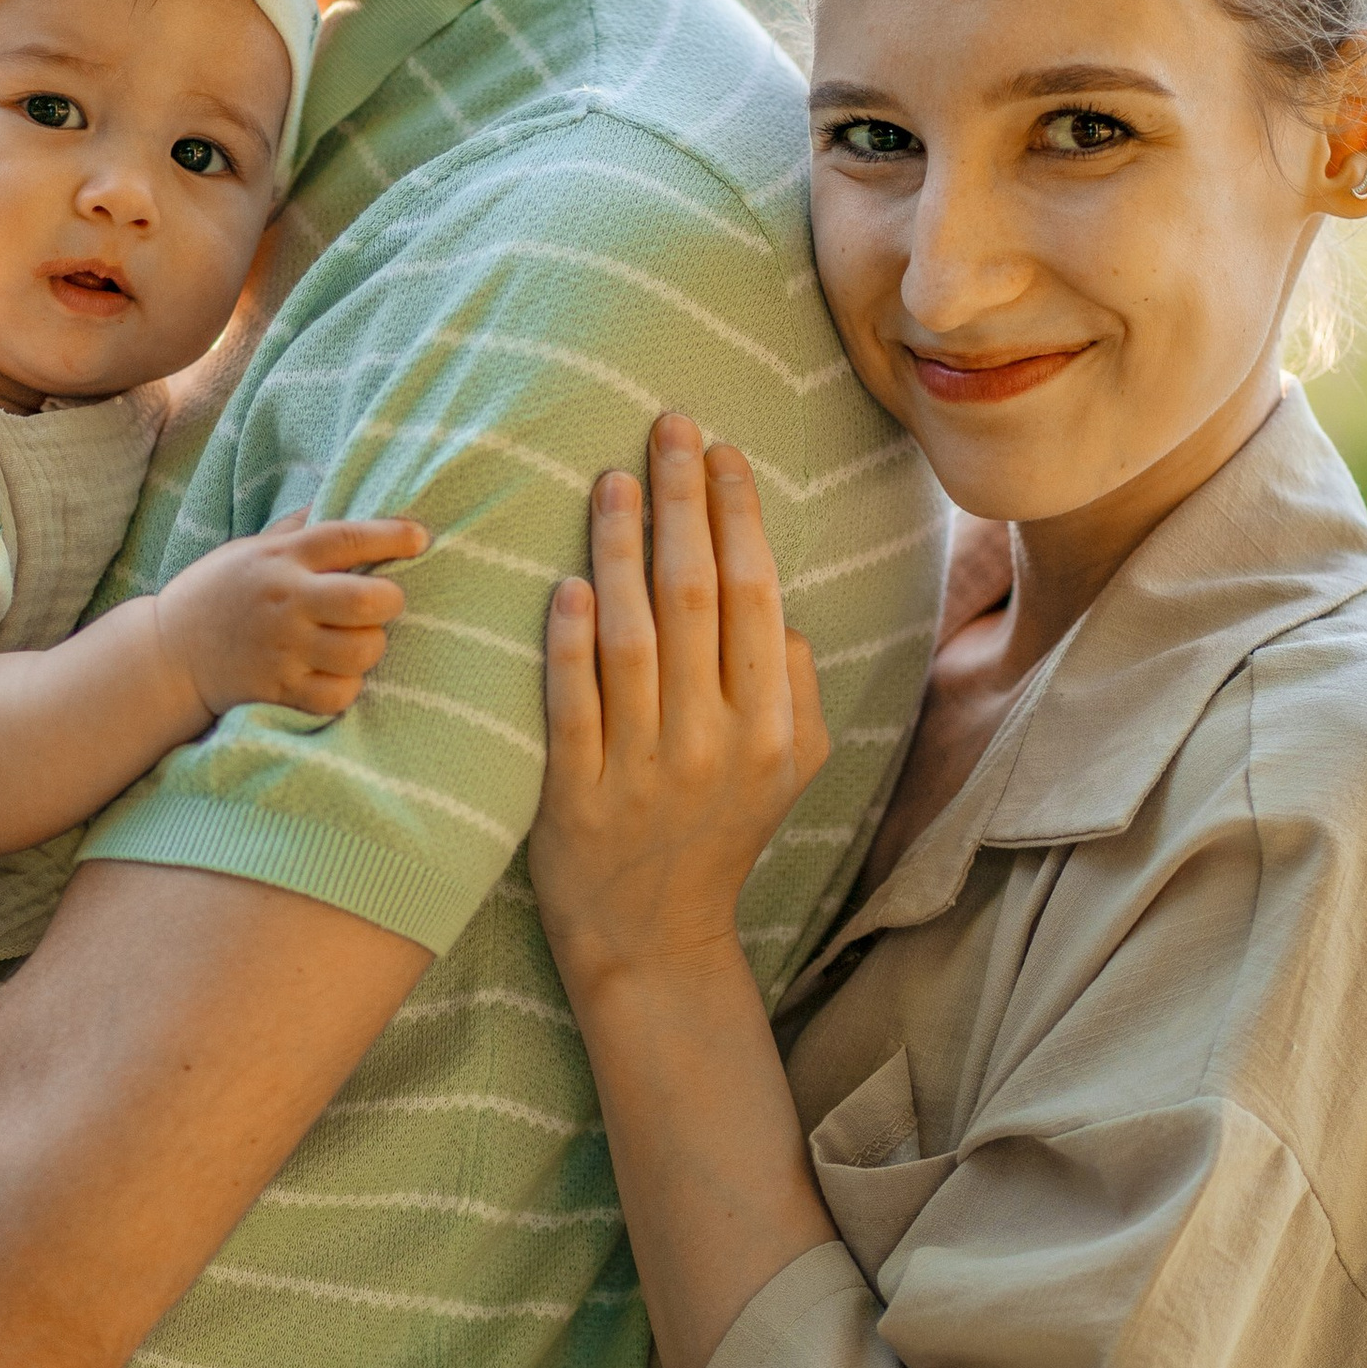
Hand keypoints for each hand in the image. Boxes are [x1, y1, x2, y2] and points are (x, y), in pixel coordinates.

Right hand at [153, 515, 428, 723]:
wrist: (167, 653)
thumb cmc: (218, 592)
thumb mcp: (252, 547)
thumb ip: (298, 527)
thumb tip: (342, 493)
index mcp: (282, 558)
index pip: (348, 538)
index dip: (393, 536)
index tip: (420, 537)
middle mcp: (285, 600)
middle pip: (366, 600)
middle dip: (390, 601)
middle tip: (382, 603)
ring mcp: (282, 648)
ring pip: (361, 651)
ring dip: (371, 646)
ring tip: (357, 640)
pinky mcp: (277, 689)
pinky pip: (339, 693)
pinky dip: (347, 685)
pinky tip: (336, 674)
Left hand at [531, 413, 828, 1011]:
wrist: (652, 940)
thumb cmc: (718, 834)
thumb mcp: (791, 771)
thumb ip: (798, 691)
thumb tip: (782, 616)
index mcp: (771, 728)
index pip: (758, 596)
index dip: (740, 516)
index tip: (722, 451)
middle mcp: (714, 743)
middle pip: (699, 597)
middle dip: (683, 502)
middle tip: (667, 427)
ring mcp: (644, 770)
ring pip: (634, 638)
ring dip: (621, 549)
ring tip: (610, 479)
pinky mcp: (577, 797)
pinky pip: (574, 705)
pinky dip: (571, 644)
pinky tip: (568, 585)